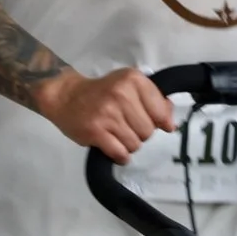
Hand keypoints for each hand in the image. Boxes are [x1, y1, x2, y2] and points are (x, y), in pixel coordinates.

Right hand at [34, 67, 173, 161]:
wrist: (66, 96)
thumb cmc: (101, 92)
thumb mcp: (128, 85)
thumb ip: (153, 99)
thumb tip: (170, 122)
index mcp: (133, 80)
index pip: (161, 111)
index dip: (158, 121)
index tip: (147, 120)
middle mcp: (122, 95)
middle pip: (148, 131)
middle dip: (140, 133)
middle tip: (125, 126)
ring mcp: (108, 115)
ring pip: (135, 144)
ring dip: (128, 144)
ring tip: (116, 134)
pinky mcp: (96, 132)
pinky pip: (120, 154)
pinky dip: (120, 155)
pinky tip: (113, 147)